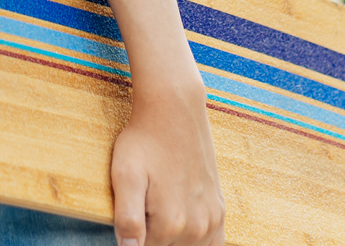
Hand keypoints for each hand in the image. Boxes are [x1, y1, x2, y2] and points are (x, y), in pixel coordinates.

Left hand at [111, 83, 224, 245]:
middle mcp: (196, 228)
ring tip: (161, 201)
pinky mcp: (219, 209)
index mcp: (169, 225)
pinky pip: (213, 243)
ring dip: (172, 237)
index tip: (134, 208)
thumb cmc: (144, 140)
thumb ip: (127, 219)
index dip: (133, 234)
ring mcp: (212, 219)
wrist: (175, 110)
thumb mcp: (125, 175)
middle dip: (151, 234)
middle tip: (147, 198)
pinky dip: (198, 242)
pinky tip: (183, 226)